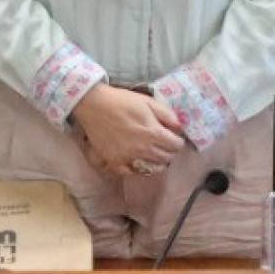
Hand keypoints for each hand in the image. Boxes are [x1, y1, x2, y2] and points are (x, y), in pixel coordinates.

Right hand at [70, 85, 187, 178]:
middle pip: (166, 158)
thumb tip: (180, 127)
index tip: (174, 138)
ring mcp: (128, 157)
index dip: (178, 141)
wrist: (95, 105)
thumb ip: (167, 115)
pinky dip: (138, 169)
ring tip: (155, 154)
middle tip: (165, 145)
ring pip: (152, 168)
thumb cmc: (122, 101)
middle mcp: (143, 148)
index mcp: (153, 132)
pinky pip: (131, 172)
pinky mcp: (115, 162)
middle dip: (169, 151)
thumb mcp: (148, 102)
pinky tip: (139, 161)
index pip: (176, 146)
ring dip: (158, 161)